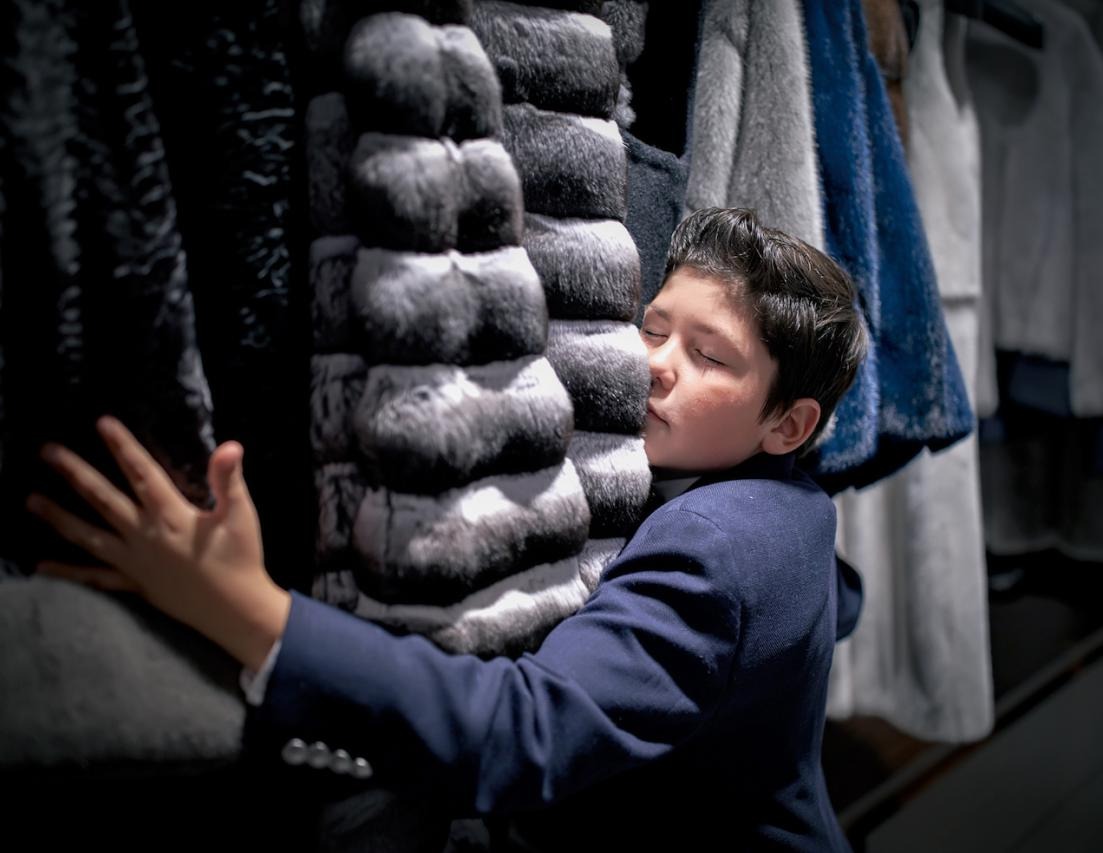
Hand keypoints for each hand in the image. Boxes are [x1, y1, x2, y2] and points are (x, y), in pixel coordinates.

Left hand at [26, 416, 289, 669]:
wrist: (235, 611)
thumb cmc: (241, 559)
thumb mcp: (242, 516)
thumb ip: (229, 480)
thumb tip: (229, 445)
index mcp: (172, 516)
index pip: (142, 473)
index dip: (123, 447)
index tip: (103, 422)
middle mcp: (145, 536)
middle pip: (104, 499)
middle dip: (75, 473)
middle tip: (47, 452)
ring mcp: (134, 562)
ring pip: (89, 536)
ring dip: (59, 517)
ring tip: (30, 501)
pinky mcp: (134, 583)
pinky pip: (95, 578)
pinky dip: (68, 572)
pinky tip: (42, 566)